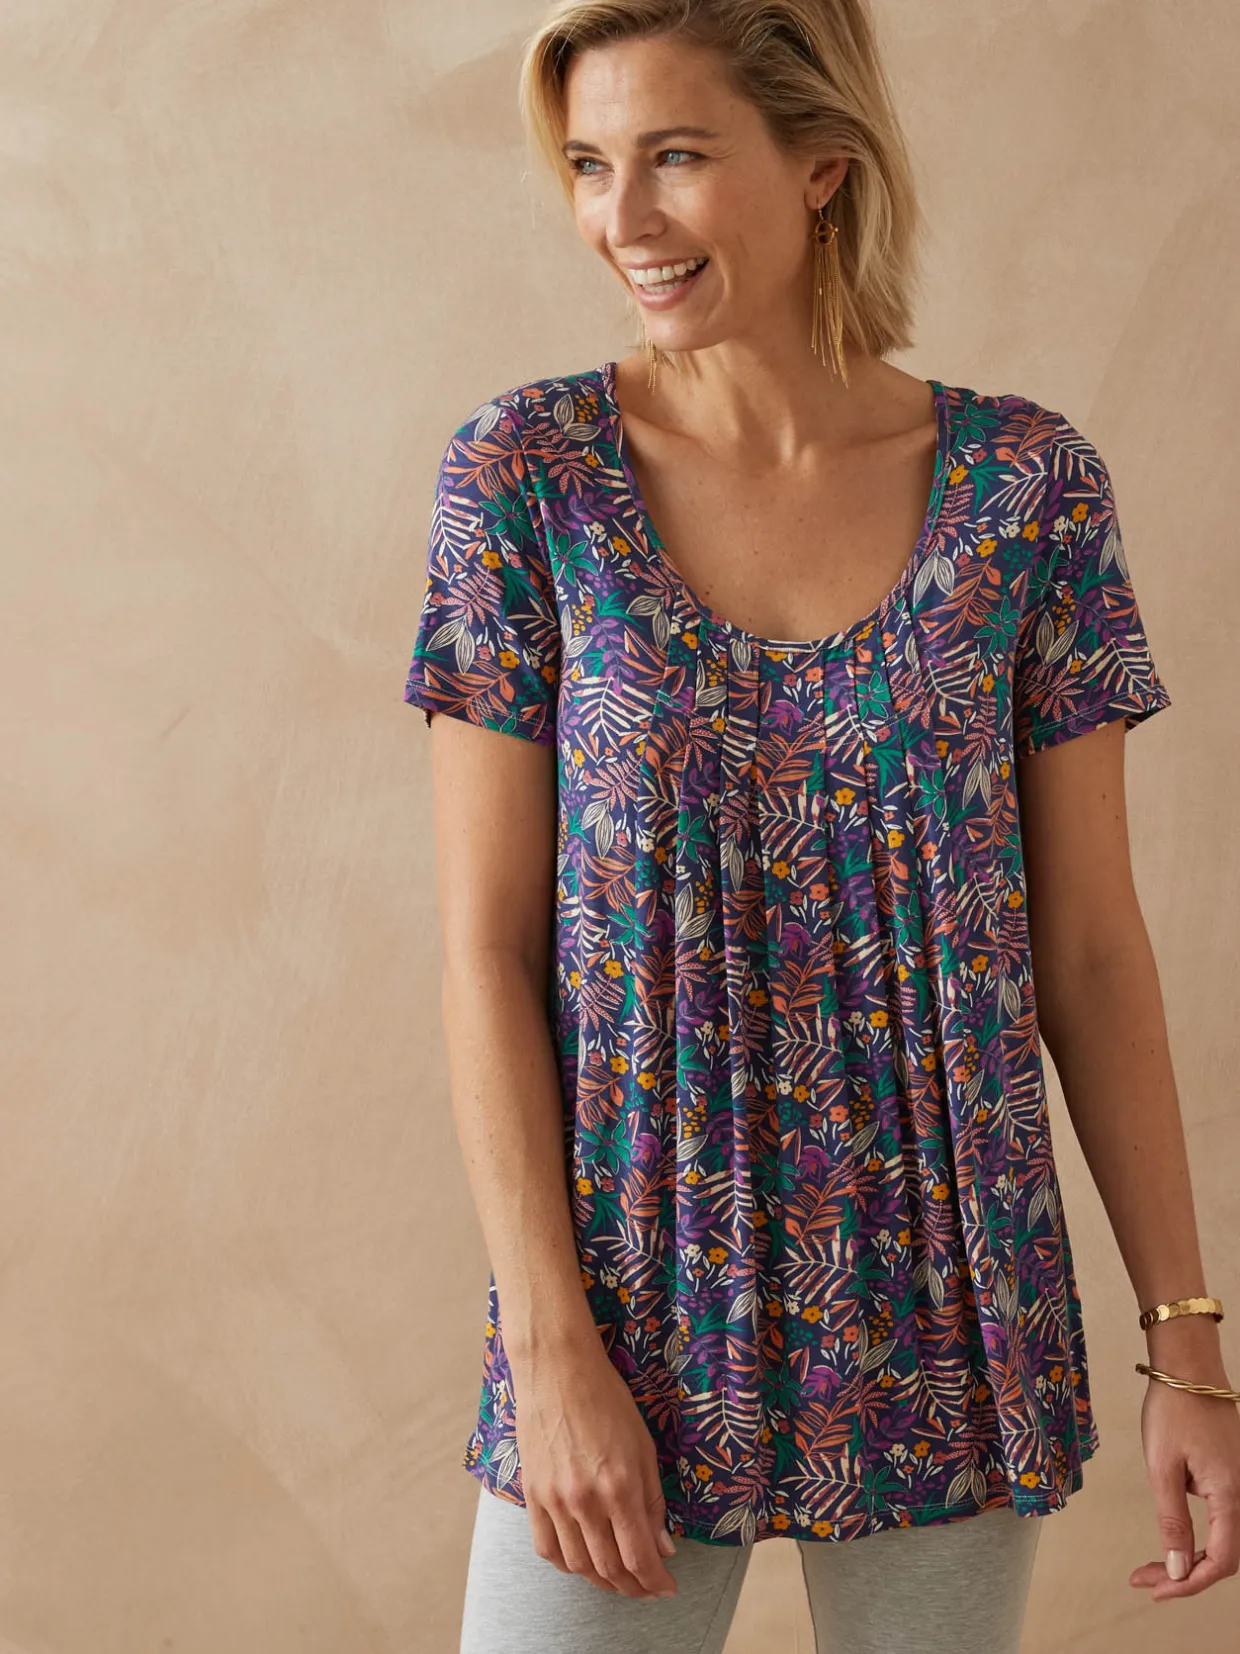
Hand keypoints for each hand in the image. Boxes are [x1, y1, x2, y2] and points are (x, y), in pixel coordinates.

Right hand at [509, 1335, 678, 1600]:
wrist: (558, 1370)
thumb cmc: (608, 1401)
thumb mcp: (643, 1448)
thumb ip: (653, 1503)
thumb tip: (663, 1549)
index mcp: (620, 1487)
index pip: (639, 1558)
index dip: (655, 1582)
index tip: (667, 1588)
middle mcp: (585, 1502)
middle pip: (610, 1568)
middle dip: (634, 1587)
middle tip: (648, 1589)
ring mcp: (554, 1500)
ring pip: (578, 1565)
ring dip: (602, 1581)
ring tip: (619, 1580)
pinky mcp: (532, 1495)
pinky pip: (547, 1548)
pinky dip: (567, 1565)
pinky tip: (582, 1563)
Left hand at [1130, 1367, 1239, 1600]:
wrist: (1189, 1366)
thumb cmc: (1173, 1409)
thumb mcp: (1162, 1466)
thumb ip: (1172, 1521)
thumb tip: (1179, 1570)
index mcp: (1230, 1496)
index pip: (1220, 1561)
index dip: (1190, 1585)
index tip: (1156, 1591)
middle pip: (1223, 1555)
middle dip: (1184, 1575)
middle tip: (1146, 1581)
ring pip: (1223, 1538)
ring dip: (1190, 1557)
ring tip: (1152, 1566)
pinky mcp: (1232, 1475)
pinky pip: (1221, 1518)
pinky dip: (1197, 1534)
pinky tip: (1171, 1534)